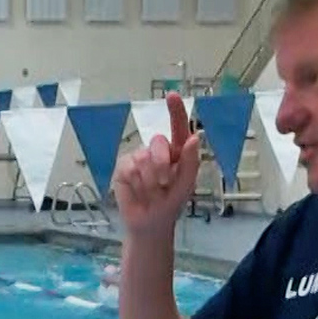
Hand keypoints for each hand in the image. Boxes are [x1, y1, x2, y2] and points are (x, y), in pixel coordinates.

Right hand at [113, 92, 200, 240]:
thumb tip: (194, 137)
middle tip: (165, 183)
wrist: (150, 223)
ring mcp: (139, 157)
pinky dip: (136, 184)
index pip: (178, 127)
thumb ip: (191, 162)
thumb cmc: (171, 203)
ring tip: (152, 193)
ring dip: (150, 180)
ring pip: (143, 158)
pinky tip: (138, 192)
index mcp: (177, 152)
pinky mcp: (123, 167)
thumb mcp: (186, 185)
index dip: (175, 110)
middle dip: (162, 164)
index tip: (172, 95)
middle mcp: (158, 151)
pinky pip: (129, 168)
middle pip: (158, 142)